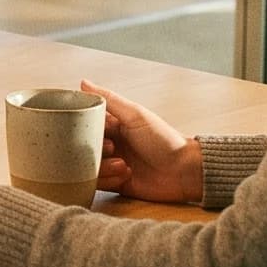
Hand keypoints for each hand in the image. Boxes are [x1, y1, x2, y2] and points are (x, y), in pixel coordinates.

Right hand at [84, 80, 197, 204]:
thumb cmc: (163, 139)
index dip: (84, 128)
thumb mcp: (135, 115)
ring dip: (103, 166)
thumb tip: (83, 82)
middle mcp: (109, 144)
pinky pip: (97, 183)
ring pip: (88, 167)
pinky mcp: (115, 183)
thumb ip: (109, 100)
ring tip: (124, 164)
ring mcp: (111, 164)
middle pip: (83, 147)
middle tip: (112, 147)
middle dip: (94, 149)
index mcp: (113, 125)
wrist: (183, 171)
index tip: (90, 130)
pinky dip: (109, 179)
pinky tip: (127, 175)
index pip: (85, 124)